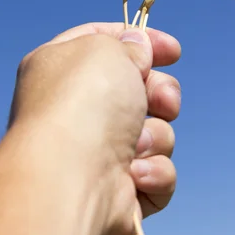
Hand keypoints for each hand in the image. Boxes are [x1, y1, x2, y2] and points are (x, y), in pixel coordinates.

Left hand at [8, 22, 180, 234]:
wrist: (70, 177)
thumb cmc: (82, 104)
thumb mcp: (106, 50)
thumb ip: (128, 45)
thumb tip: (138, 47)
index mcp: (60, 69)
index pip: (105, 44)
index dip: (141, 42)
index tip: (173, 51)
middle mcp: (75, 111)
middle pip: (139, 91)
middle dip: (160, 93)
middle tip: (163, 100)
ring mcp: (96, 154)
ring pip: (155, 133)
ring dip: (154, 135)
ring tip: (135, 144)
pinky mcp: (119, 192)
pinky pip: (157, 174)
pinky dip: (153, 172)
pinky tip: (133, 174)